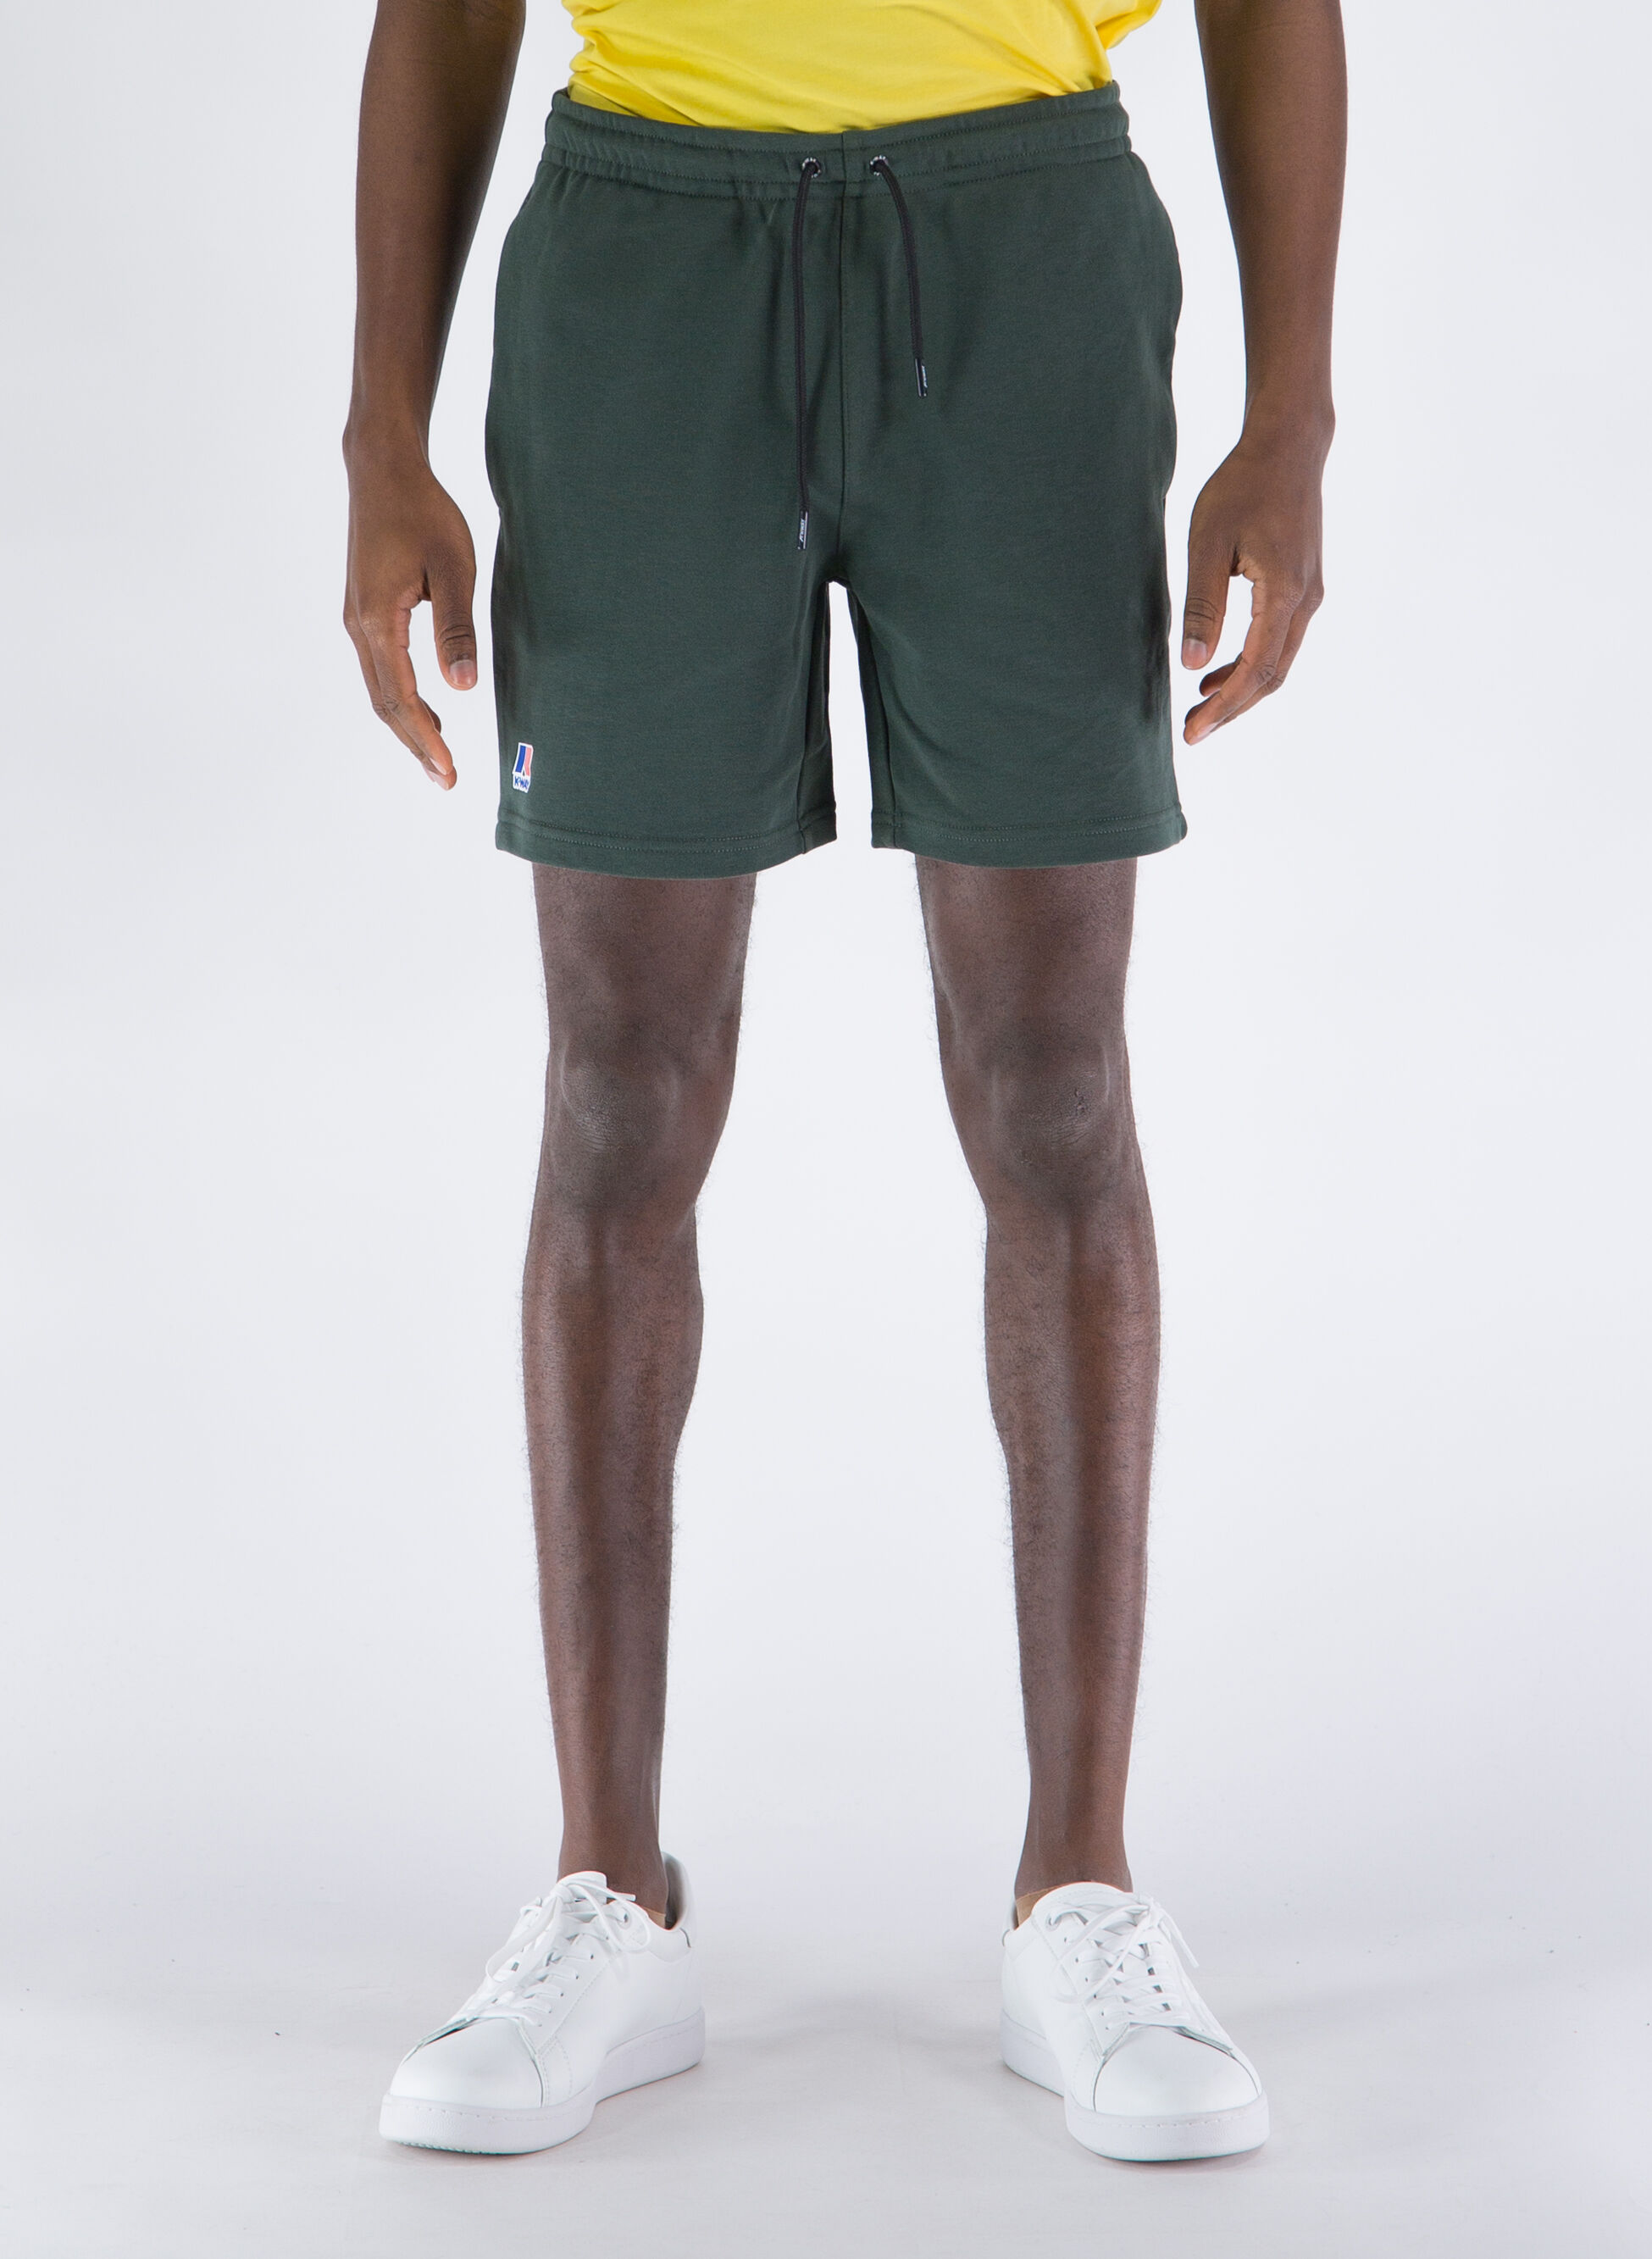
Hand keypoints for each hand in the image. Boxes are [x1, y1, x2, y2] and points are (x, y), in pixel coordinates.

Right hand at [343, 449, 477, 787]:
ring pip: (380, 689)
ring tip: (438, 756)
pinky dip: (401, 697)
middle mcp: (358, 625)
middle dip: (415, 744)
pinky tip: (427, 710)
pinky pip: (380, 669)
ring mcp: (356, 618)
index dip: (425, 739)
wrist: (383, 470)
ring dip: (408, 724)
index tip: (448, 770)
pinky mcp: (364, 610)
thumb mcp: (453, 567)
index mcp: (378, 620)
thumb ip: (457, 628)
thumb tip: (463, 687)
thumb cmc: (423, 511)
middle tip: (445, 779)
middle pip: (384, 703)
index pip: (401, 697)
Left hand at [1180, 425, 1326, 745]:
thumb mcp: (1209, 542)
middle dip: (1231, 709)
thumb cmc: (1243, 486)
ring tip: (1199, 706)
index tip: (1193, 732)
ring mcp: (1309, 595)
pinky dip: (1249, 663)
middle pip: (1271, 676)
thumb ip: (1202, 605)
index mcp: (1284, 593)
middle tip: (1192, 732)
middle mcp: (1306, 601)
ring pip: (1278, 662)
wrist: (1288, 447)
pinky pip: (1279, 641)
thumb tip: (1193, 664)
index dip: (1224, 707)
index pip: (1255, 669)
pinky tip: (1216, 669)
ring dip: (1240, 689)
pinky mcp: (1303, 588)